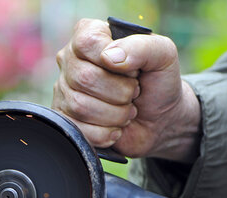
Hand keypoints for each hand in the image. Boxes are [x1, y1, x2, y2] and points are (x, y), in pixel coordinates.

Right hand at [52, 19, 200, 160]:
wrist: (159, 120)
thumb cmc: (158, 82)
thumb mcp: (163, 55)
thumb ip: (142, 47)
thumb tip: (108, 57)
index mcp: (90, 35)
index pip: (87, 42)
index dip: (115, 60)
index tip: (134, 69)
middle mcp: (70, 60)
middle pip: (84, 77)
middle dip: (120, 92)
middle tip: (134, 93)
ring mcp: (64, 90)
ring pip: (79, 106)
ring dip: (115, 115)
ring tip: (127, 111)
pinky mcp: (65, 119)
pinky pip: (78, 129)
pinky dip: (105, 133)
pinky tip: (115, 128)